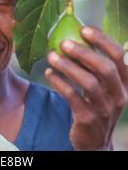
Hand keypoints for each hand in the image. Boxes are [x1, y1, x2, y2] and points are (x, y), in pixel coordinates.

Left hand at [45, 26, 127, 150]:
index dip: (103, 40)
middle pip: (106, 68)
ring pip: (89, 83)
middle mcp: (119, 95)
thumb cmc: (96, 102)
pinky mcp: (89, 120)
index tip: (84, 28)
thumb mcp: (103, 85)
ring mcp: (105, 109)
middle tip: (64, 42)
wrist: (94, 140)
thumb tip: (75, 32)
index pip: (120, 56)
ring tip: (51, 56)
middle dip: (84, 52)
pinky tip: (49, 73)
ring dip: (68, 66)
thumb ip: (95, 63)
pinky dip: (60, 83)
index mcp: (125, 82)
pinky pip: (74, 97)